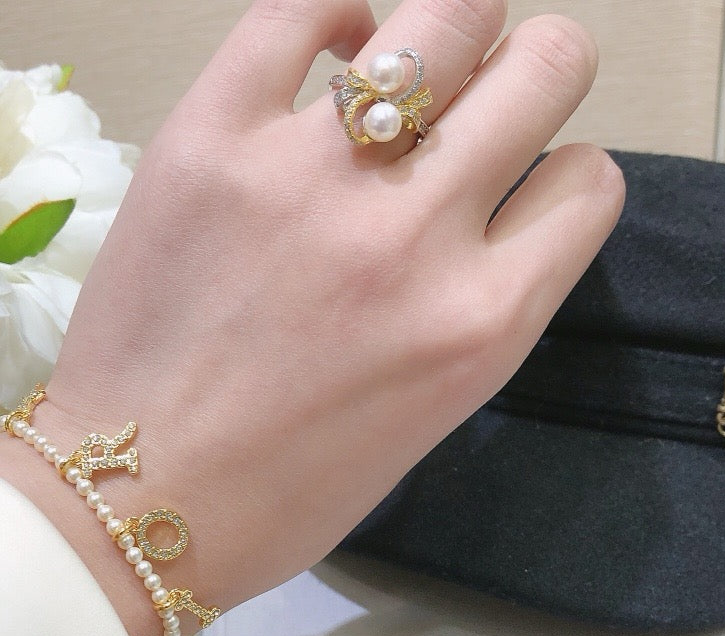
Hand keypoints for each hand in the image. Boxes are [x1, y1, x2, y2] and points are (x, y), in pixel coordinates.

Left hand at [0, 0, 624, 635]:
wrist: (136, 498)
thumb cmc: (284, 491)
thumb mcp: (425, 417)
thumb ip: (476, 306)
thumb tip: (485, 204)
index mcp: (482, 324)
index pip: (588, 181)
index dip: (558, 179)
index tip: (513, 196)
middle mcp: (417, 234)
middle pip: (549, 62)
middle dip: (531, 74)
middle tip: (475, 114)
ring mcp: (312, 175)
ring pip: (448, 10)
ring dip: (450, 33)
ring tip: (404, 80)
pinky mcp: (213, 138)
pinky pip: (301, 7)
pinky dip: (332, 16)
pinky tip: (327, 58)